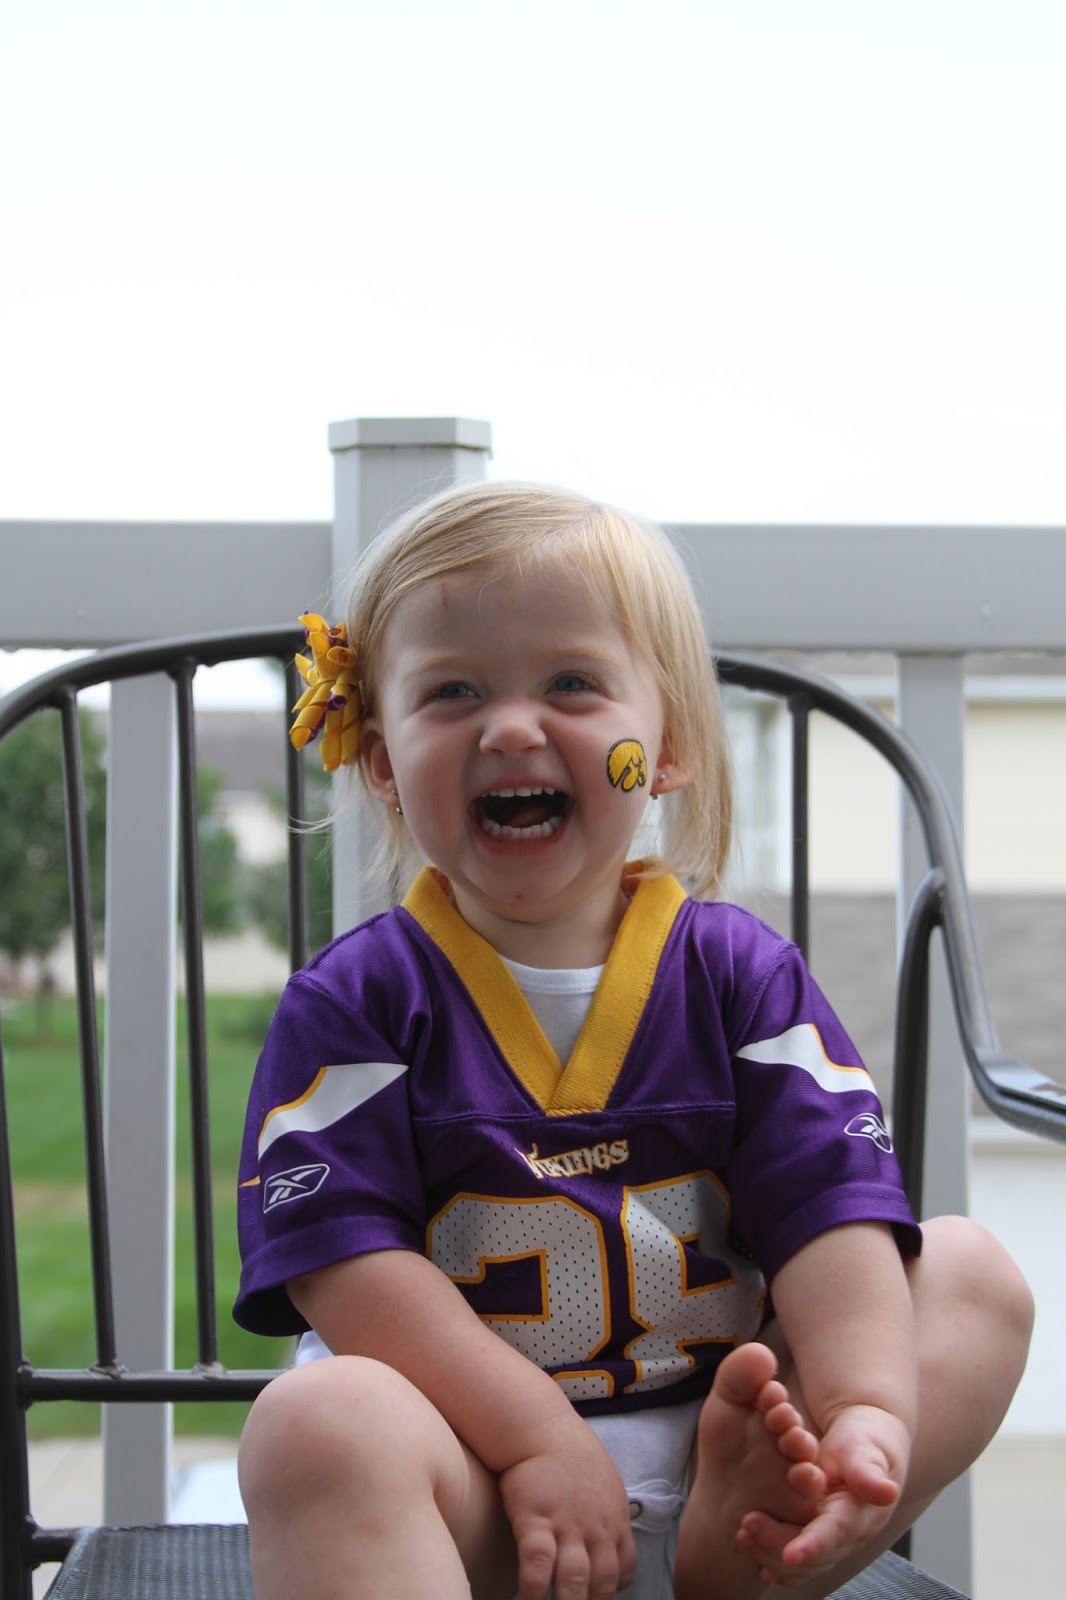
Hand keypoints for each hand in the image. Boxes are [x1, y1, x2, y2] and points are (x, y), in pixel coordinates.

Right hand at [499, 1429, 636, 1599]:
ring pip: (574, 1579)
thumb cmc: (570, 1456)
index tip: (598, 1597)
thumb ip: (607, 1515)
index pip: (625, 1569)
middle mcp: (595, 1528)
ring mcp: (566, 1525)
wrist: (542, 1427)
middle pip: (602, 1583)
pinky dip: (534, 1588)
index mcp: (614, 1521)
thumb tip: (605, 1540)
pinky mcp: (535, 1519)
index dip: (612, 1590)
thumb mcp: (604, 1484)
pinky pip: (537, 1563)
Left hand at [737, 1403, 910, 1585]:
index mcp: (861, 1512)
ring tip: (742, 1534)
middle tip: (747, 1525)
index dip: (814, 1546)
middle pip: (814, 1555)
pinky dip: (772, 1558)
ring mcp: (831, 1538)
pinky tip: (751, 1549)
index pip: (836, 1534)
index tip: (792, 1555)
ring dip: (770, 1553)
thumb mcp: (866, 1447)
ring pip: (802, 1564)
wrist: (862, 1439)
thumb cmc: (863, 1438)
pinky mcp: (815, 1535)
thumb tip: (887, 1491)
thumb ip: (868, 1469)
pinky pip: (796, 1559)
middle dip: (778, 1546)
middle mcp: (847, 1534)